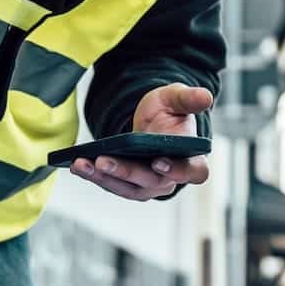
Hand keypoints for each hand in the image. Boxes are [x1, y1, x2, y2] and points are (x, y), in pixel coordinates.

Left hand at [69, 82, 210, 199]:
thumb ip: (189, 98)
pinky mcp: (128, 185)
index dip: (178, 170)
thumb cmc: (168, 112)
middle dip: (126, 172)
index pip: (194, 171)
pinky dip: (95, 176)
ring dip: (104, 177)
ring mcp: (149, 185)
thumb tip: (207, 97)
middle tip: (104, 160)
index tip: (159, 162)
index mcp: (192, 158)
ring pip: (128, 188)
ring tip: (82, 164)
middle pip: (152, 182)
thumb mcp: (176, 99)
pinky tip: (77, 164)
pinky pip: (112, 184)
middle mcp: (172, 177)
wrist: (151, 122)